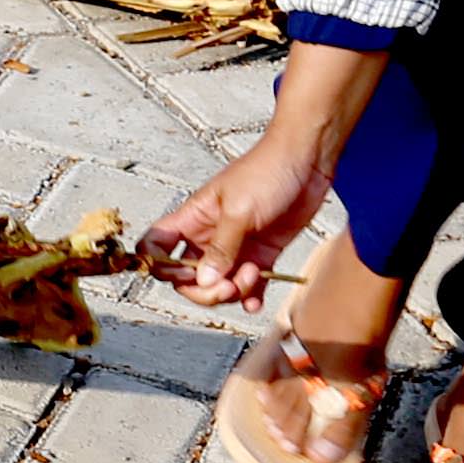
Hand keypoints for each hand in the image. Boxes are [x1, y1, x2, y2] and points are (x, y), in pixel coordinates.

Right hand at [146, 40, 384, 310]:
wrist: (307, 160)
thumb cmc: (267, 171)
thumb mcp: (240, 210)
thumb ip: (221, 248)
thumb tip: (202, 282)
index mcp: (192, 218)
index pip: (155, 245)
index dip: (158, 265)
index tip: (182, 274)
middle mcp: (208, 236)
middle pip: (187, 278)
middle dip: (204, 290)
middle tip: (227, 286)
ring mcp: (235, 247)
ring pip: (218, 285)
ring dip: (233, 291)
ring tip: (255, 275)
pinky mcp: (261, 254)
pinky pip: (248, 287)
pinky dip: (250, 298)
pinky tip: (255, 302)